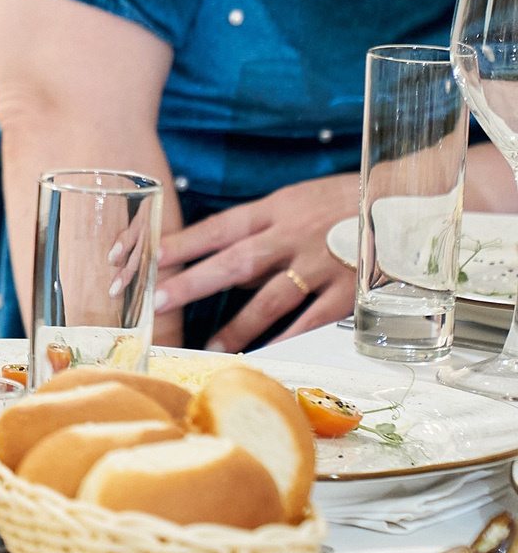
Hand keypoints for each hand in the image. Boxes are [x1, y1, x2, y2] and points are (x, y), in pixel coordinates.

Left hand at [154, 171, 357, 352]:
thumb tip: (220, 267)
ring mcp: (321, 262)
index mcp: (273, 210)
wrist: (407, 199)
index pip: (216, 229)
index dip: (180, 245)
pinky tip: (268, 352)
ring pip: (270, 298)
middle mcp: (292, 235)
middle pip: (233, 262)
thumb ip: (258, 234)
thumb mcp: (293, 204)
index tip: (146, 259)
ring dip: (237, 324)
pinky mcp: (349, 287)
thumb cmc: (342, 202)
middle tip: (157, 302)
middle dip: (191, 283)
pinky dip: (289, 337)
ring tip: (210, 345)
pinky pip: (313, 318)